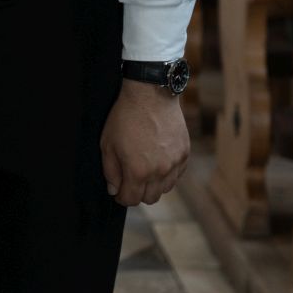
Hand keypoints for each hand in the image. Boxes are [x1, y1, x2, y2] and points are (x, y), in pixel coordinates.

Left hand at [99, 80, 189, 206]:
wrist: (150, 93)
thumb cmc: (125, 117)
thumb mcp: (108, 144)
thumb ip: (110, 171)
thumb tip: (114, 189)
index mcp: (138, 171)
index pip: (131, 200)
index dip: (122, 197)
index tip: (118, 190)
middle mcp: (160, 171)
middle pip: (150, 198)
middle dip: (137, 192)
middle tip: (130, 179)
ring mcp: (175, 163)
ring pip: (165, 188)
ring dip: (154, 185)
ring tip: (145, 169)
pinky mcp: (184, 153)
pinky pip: (177, 175)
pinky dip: (168, 174)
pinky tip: (158, 161)